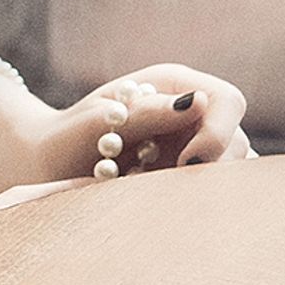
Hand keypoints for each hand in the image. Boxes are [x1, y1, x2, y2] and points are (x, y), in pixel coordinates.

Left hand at [32, 65, 251, 184]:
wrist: (48, 167)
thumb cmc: (68, 137)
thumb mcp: (98, 120)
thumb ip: (147, 113)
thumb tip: (196, 103)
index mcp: (174, 84)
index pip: (227, 101)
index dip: (218, 132)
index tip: (187, 161)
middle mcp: (190, 113)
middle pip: (236, 141)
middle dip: (209, 168)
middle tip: (163, 184)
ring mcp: (191, 146)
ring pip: (227, 170)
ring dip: (195, 187)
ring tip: (148, 189)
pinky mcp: (185, 176)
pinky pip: (207, 191)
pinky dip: (187, 200)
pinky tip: (153, 199)